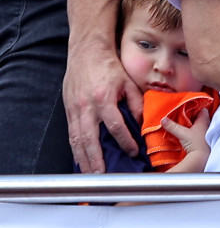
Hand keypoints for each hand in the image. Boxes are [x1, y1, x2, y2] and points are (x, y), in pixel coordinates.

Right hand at [63, 44, 142, 172]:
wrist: (87, 50)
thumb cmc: (109, 65)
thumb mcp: (128, 82)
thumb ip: (137, 103)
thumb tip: (143, 123)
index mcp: (104, 98)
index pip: (115, 127)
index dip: (125, 142)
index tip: (133, 152)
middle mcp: (86, 106)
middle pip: (89, 140)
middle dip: (95, 160)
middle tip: (102, 177)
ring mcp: (74, 109)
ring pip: (77, 140)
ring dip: (82, 159)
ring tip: (89, 175)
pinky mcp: (68, 109)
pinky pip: (71, 133)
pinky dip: (75, 149)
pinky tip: (80, 159)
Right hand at [161, 109, 210, 172]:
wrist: (202, 158)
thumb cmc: (195, 143)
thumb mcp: (182, 133)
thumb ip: (173, 126)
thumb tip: (163, 119)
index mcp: (204, 120)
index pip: (202, 109)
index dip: (195, 107)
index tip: (187, 108)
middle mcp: (208, 125)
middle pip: (200, 117)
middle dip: (193, 116)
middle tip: (184, 116)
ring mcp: (208, 133)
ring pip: (200, 125)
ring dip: (194, 125)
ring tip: (185, 124)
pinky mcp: (205, 140)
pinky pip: (200, 132)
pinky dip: (195, 132)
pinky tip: (189, 133)